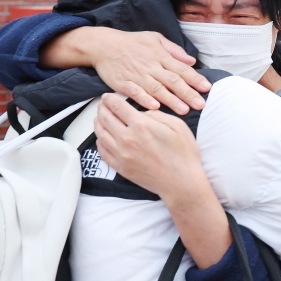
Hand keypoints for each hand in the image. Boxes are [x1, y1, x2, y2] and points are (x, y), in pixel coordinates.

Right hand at [40, 27, 211, 114]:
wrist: (104, 45)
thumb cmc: (131, 42)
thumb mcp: (154, 38)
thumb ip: (174, 50)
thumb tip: (191, 61)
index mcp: (160, 56)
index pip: (181, 69)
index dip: (195, 79)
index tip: (207, 88)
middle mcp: (151, 66)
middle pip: (172, 81)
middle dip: (188, 93)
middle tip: (201, 104)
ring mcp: (137, 75)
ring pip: (157, 89)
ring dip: (171, 100)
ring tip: (184, 110)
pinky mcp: (123, 83)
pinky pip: (135, 92)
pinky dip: (144, 100)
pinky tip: (154, 107)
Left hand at [95, 93, 231, 267]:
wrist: (181, 183)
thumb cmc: (183, 154)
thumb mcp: (176, 125)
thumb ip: (156, 114)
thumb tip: (141, 113)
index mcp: (141, 125)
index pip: (118, 107)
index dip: (110, 99)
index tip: (108, 96)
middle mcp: (127, 139)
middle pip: (105, 118)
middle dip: (102, 108)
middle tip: (102, 105)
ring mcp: (121, 155)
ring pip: (100, 134)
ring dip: (98, 123)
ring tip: (99, 118)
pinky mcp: (120, 167)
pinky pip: (102, 151)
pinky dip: (99, 141)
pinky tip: (102, 137)